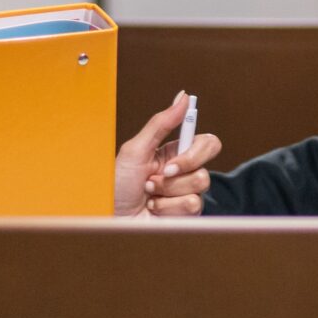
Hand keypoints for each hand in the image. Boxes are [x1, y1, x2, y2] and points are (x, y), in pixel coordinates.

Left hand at [113, 91, 222, 218]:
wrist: (111, 221)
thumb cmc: (116, 187)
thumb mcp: (135, 150)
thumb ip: (161, 123)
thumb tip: (183, 97)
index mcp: (172, 153)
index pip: (204, 142)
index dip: (196, 147)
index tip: (177, 154)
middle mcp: (181, 172)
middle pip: (206, 160)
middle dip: (181, 166)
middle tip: (161, 174)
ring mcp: (184, 193)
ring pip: (200, 182)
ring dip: (169, 189)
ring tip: (150, 193)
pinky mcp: (185, 214)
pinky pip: (193, 204)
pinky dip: (169, 206)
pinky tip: (155, 208)